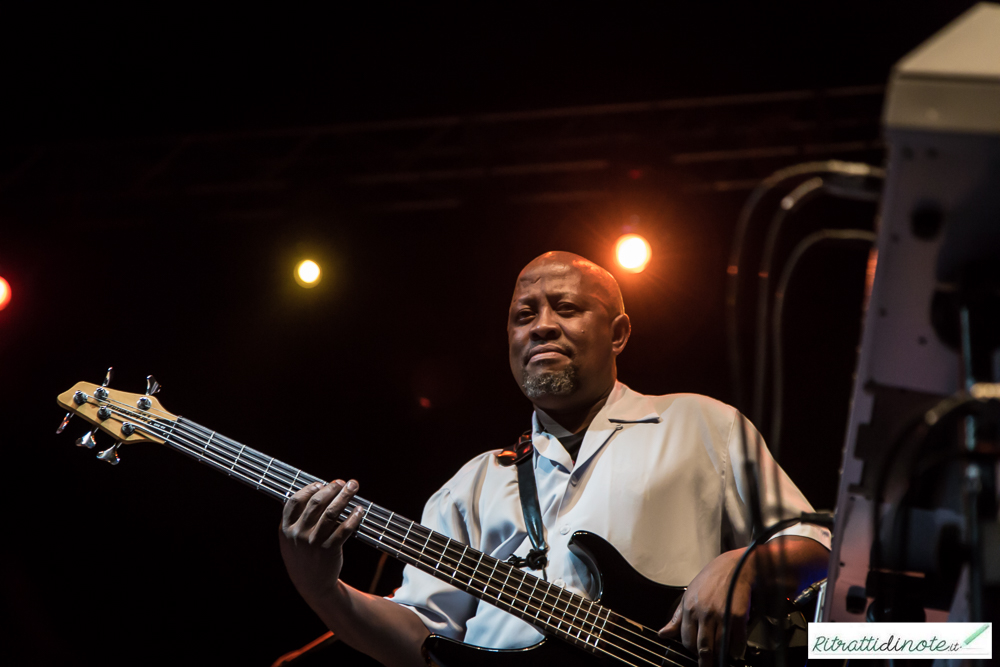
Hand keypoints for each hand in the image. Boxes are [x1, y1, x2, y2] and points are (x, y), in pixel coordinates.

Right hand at [279, 479, 364, 608]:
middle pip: (316, 502)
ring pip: (331, 512)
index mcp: (286, 529)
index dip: (308, 489)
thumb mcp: (290, 540)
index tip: (320, 483)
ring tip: (353, 487)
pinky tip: (359, 510)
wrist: (312, 585)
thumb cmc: (304, 557)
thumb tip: (315, 491)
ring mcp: (314, 542)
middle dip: (331, 488)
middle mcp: (298, 534)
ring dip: (345, 496)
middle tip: (342, 482)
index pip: (294, 501)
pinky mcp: (329, 550)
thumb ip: (296, 520)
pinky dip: (354, 517)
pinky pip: (344, 529)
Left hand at [658, 549, 751, 666]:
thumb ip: (677, 618)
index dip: (692, 650)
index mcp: (689, 609)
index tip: (697, 653)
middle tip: (708, 665)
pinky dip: (736, 650)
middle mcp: (703, 613)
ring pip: (718, 646)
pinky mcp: (737, 616)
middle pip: (702, 647)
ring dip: (721, 656)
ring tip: (722, 657)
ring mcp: (720, 615)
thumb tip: (663, 634)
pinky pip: (736, 641)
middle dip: (705, 661)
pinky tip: (735, 650)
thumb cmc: (711, 580)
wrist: (734, 567)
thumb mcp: (689, 595)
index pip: (686, 640)